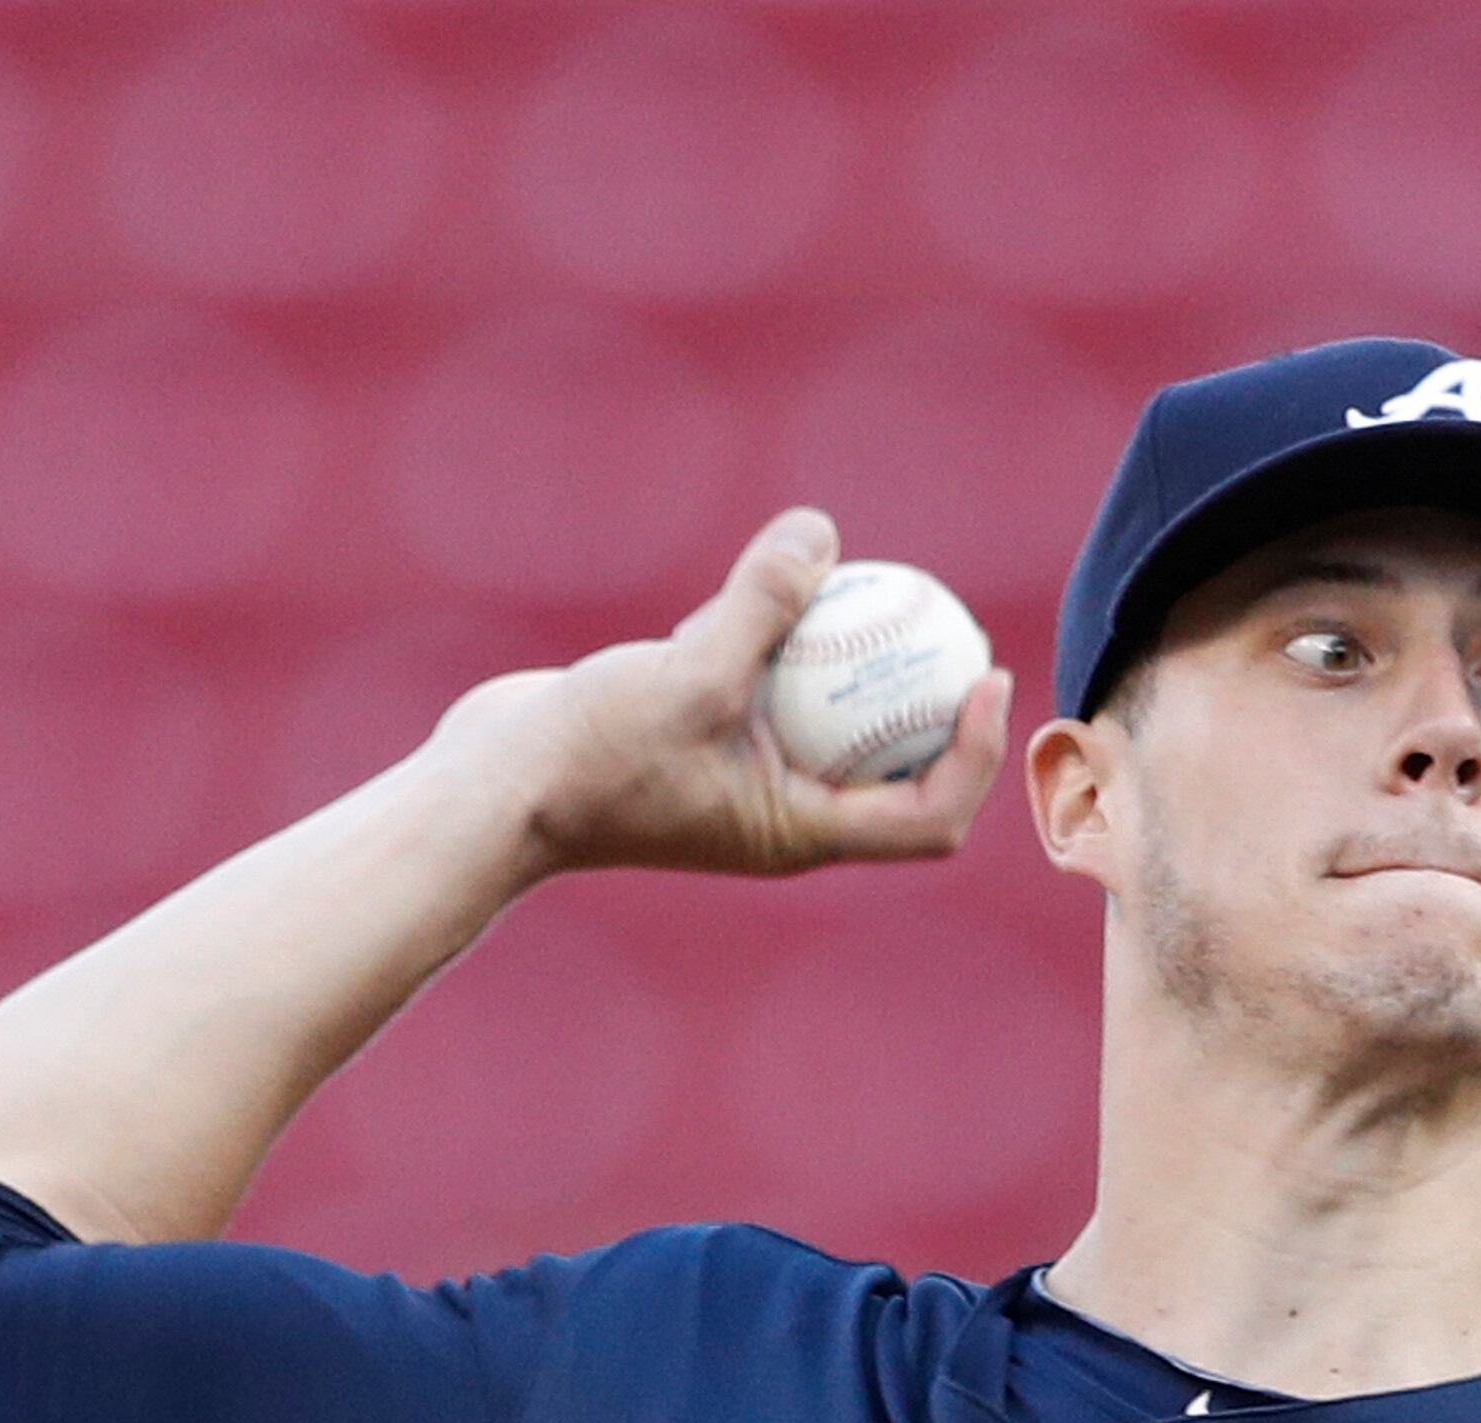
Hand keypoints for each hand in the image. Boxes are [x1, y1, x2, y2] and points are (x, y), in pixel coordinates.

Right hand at [431, 509, 1014, 883]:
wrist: (494, 788)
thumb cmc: (591, 756)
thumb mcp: (689, 670)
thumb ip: (761, 604)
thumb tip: (821, 531)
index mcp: (800, 832)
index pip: (927, 818)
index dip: (976, 757)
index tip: (986, 677)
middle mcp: (782, 813)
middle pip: (894, 767)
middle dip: (932, 703)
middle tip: (957, 620)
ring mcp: (742, 776)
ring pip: (827, 717)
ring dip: (854, 660)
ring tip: (871, 584)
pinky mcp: (702, 733)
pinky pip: (767, 683)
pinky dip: (779, 637)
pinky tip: (772, 578)